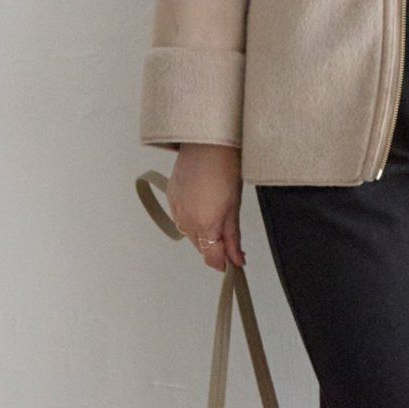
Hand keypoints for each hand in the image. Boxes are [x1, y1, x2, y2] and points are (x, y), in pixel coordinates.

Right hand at [168, 144, 246, 272]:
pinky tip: (204, 205)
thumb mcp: (234, 208)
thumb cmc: (225, 170)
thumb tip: (237, 260)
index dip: (224, 264)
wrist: (207, 143)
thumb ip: (233, 238)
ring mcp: (176, 210)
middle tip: (231, 239)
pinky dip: (193, 219)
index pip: (211, 258)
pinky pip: (181, 219)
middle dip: (216, 248)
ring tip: (218, 215)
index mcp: (204, 225)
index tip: (234, 264)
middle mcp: (186, 221)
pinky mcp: (171, 199)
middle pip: (201, 248)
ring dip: (204, 233)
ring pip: (190, 234)